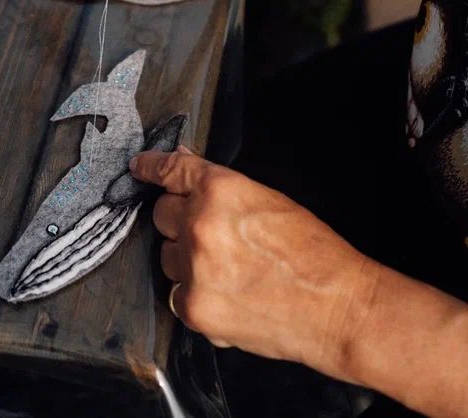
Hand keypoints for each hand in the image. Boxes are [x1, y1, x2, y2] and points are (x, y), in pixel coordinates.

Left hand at [131, 148, 376, 376]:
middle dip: (181, 220)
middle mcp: (199, 225)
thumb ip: (222, 188)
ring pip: (167, 256)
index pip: (170, 171)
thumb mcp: (268, 199)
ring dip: (188, 260)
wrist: (337, 305)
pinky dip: (196, 295)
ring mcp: (193, 268)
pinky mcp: (195, 308)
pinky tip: (229, 294)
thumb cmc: (312, 252)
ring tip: (230, 270)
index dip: (151, 167)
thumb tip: (188, 175)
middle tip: (214, 234)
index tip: (139, 167)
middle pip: (162, 214)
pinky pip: (177, 294)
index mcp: (219, 189)